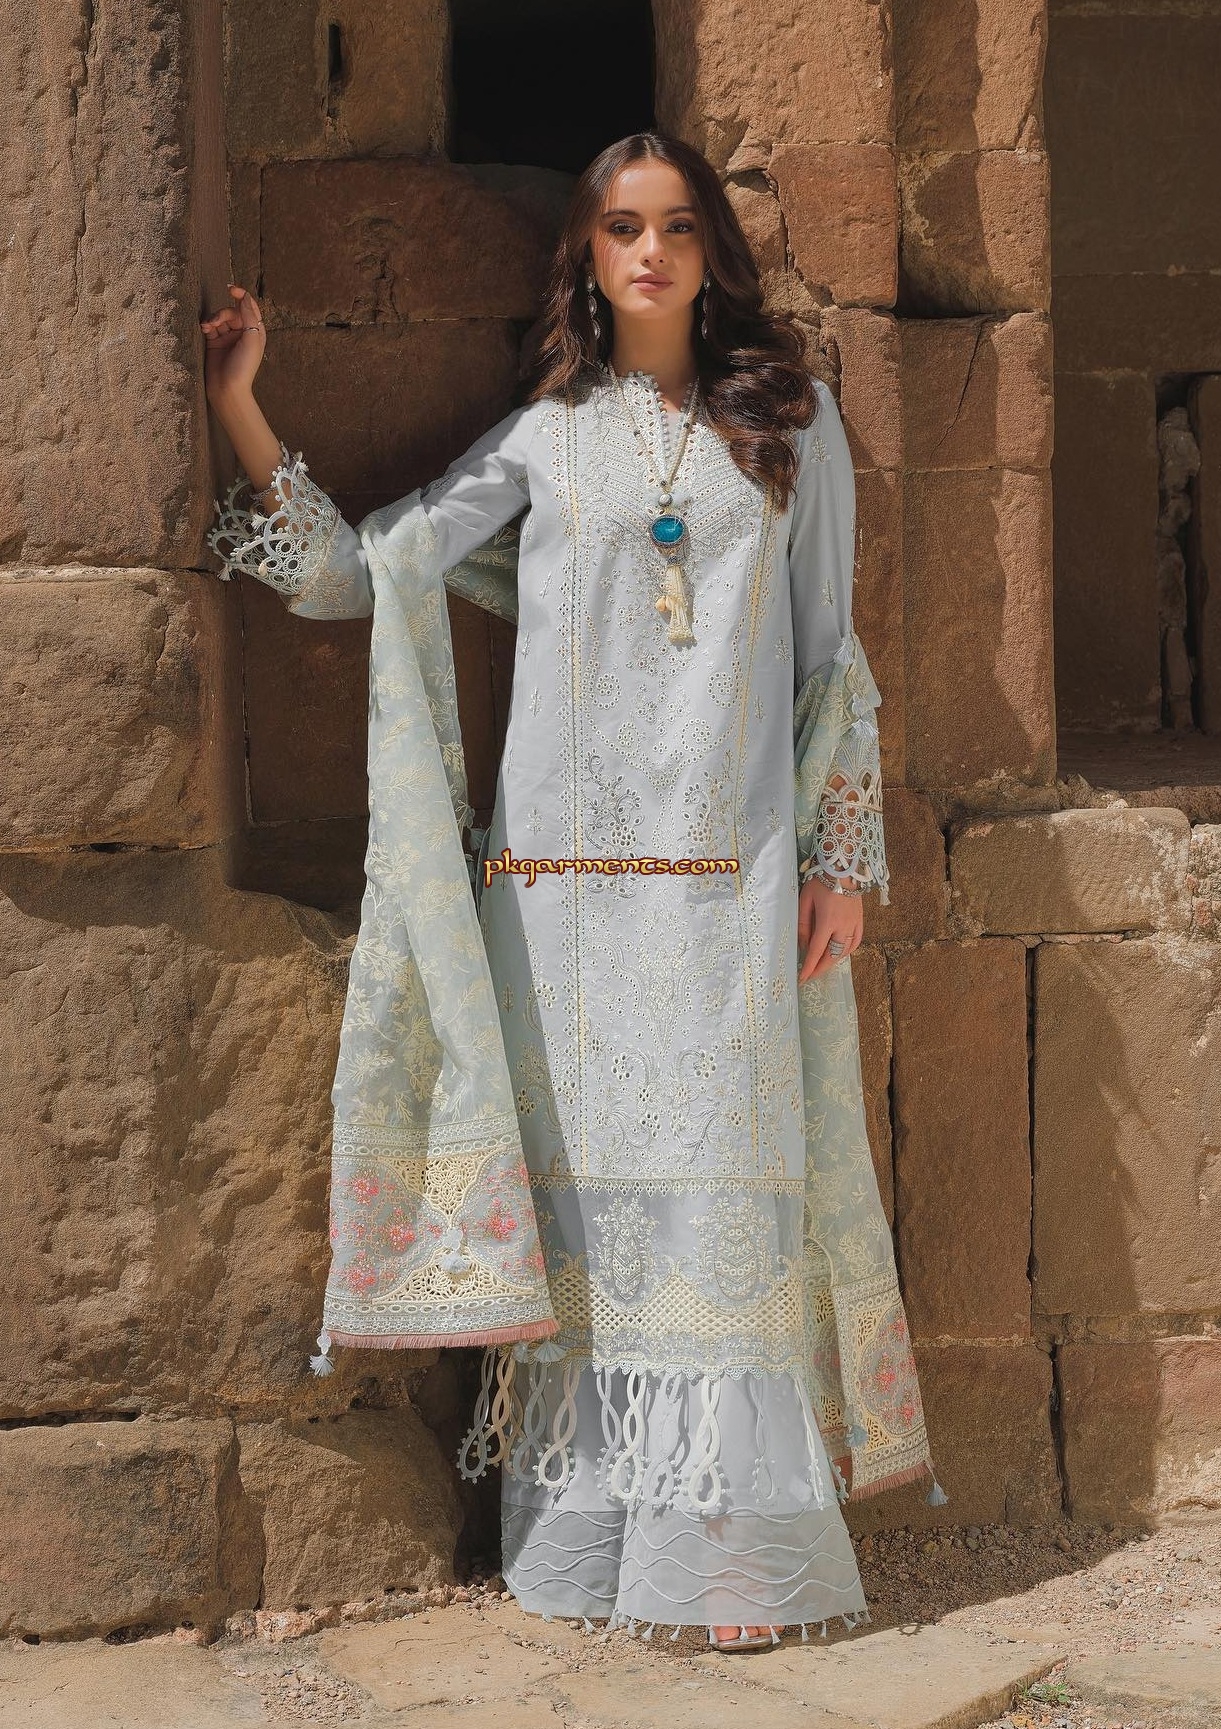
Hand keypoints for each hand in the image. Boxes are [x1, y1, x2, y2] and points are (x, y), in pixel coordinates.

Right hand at [201, 285, 266, 405]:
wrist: (227, 389)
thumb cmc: (243, 367)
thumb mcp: (252, 340)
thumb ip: (249, 317)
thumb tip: (245, 296)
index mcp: (255, 332)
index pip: (249, 307)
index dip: (241, 295)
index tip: (230, 289)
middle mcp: (242, 333)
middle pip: (231, 312)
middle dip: (223, 313)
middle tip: (216, 322)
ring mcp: (227, 338)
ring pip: (219, 318)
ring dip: (213, 319)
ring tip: (207, 327)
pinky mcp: (214, 343)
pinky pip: (209, 327)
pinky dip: (206, 325)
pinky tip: (203, 328)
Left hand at [798, 874, 862, 983]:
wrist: (843, 867)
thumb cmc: (821, 881)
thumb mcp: (805, 900)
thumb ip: (803, 924)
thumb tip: (804, 944)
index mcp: (827, 921)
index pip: (816, 950)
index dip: (809, 967)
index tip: (803, 979)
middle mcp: (843, 926)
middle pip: (832, 955)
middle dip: (821, 969)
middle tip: (811, 976)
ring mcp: (854, 924)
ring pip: (845, 951)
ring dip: (833, 961)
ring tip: (822, 966)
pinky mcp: (860, 920)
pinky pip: (856, 941)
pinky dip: (848, 951)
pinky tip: (841, 953)